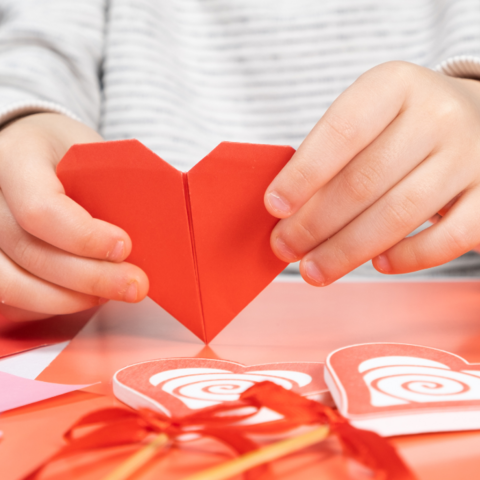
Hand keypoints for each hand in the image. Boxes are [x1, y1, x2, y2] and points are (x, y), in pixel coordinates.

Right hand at [0, 113, 147, 320]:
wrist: (36, 152)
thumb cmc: (70, 155)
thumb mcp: (96, 154)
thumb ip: (115, 188)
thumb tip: (151, 236)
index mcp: (16, 156)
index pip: (41, 208)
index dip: (84, 237)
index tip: (124, 247)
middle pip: (28, 251)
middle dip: (88, 278)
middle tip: (133, 285)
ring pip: (11, 282)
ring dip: (66, 298)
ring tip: (107, 294)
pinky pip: (7, 294)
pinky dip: (47, 303)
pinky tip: (80, 297)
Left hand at [265, 61, 479, 285]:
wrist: (474, 120)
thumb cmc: (401, 127)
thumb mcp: (368, 118)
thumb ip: (330, 158)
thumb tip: (287, 215)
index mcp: (396, 86)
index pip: (341, 132)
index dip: (303, 175)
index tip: (274, 208)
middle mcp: (437, 115)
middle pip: (364, 181)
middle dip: (315, 224)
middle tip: (284, 248)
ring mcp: (470, 156)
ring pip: (398, 214)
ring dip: (346, 250)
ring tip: (313, 269)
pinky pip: (446, 239)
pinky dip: (406, 257)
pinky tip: (377, 263)